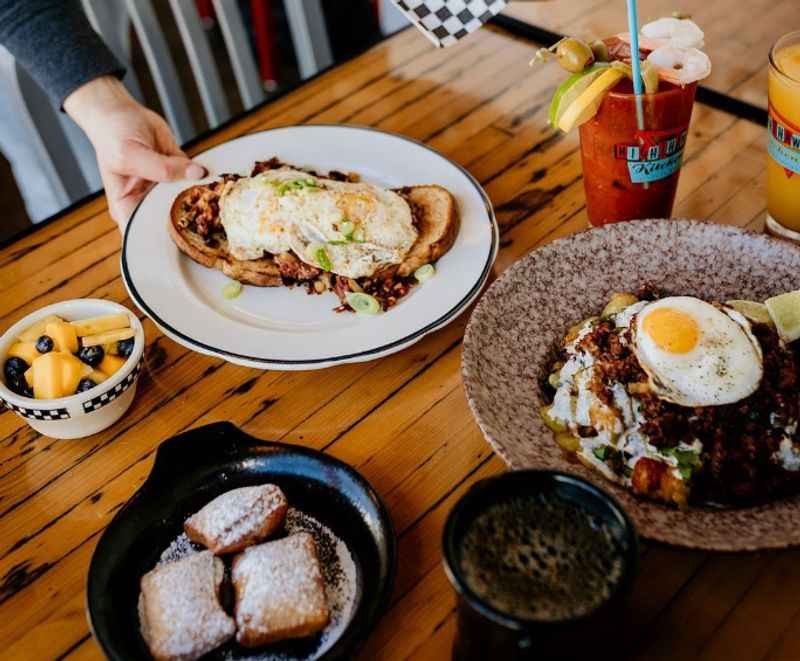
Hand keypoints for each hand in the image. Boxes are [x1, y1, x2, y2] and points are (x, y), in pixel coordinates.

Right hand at [64, 76, 205, 228]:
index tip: (189, 241)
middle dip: (191, 221)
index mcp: (128, 209)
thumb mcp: (131, 154)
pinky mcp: (179, 173)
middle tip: (213, 221)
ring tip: (219, 200)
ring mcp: (165, 189)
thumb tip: (197, 173)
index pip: (147, 237)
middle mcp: (148, 203)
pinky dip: (206, 180)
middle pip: (172, 221)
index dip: (167, 243)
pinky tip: (218, 181)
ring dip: (204, 200)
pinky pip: (196, 180)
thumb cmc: (113, 135)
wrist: (120, 111)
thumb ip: (163, 168)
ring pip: (188, 200)